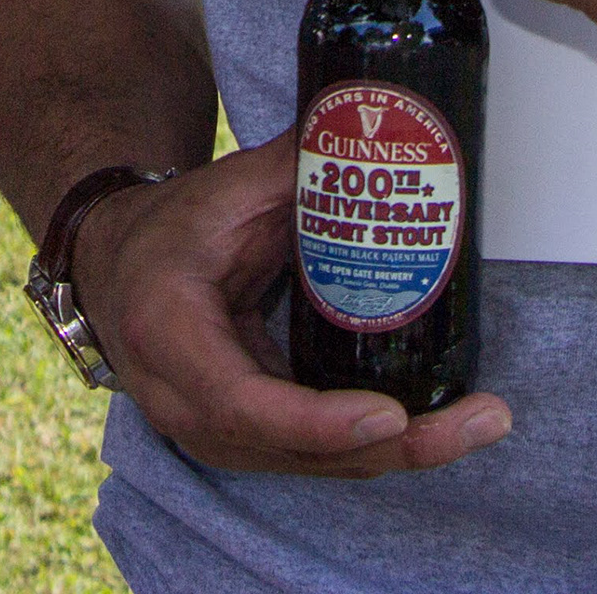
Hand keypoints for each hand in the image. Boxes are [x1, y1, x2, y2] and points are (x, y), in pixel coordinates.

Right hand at [68, 134, 510, 476]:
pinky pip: (317, 454)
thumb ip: (295, 167)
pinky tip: (441, 424)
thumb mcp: (224, 189)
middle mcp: (184, 402)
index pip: (241, 402)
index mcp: (168, 333)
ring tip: (479, 420)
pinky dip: (379, 444)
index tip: (387, 415)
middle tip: (477, 418)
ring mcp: (213, 431)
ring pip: (314, 463)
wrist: (117, 267)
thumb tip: (369, 133)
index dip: (317, 421)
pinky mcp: (246, 438)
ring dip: (401, 452)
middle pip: (294, 450)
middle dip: (393, 446)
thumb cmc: (166, 230)